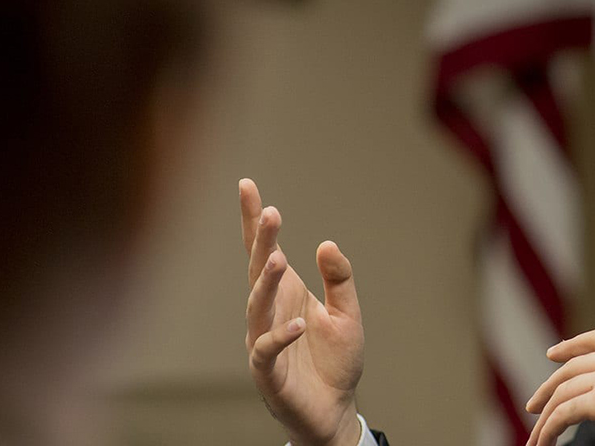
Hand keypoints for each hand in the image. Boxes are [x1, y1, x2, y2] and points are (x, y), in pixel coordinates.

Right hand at [241, 179, 365, 445]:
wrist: (334, 408)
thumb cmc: (334, 360)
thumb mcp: (347, 312)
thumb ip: (340, 278)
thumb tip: (327, 243)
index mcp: (285, 293)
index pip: (264, 251)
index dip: (252, 220)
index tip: (247, 185)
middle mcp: (268, 312)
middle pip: (258, 270)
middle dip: (261, 242)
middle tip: (270, 214)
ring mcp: (263, 340)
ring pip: (257, 306)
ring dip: (266, 282)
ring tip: (278, 258)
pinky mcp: (268, 372)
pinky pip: (267, 350)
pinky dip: (280, 335)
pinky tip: (298, 323)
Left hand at [525, 328, 594, 445]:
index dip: (573, 345)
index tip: (554, 354)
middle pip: (573, 365)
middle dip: (549, 385)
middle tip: (534, 404)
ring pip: (564, 391)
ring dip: (546, 416)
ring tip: (538, 437)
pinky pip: (565, 413)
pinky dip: (550, 428)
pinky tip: (547, 441)